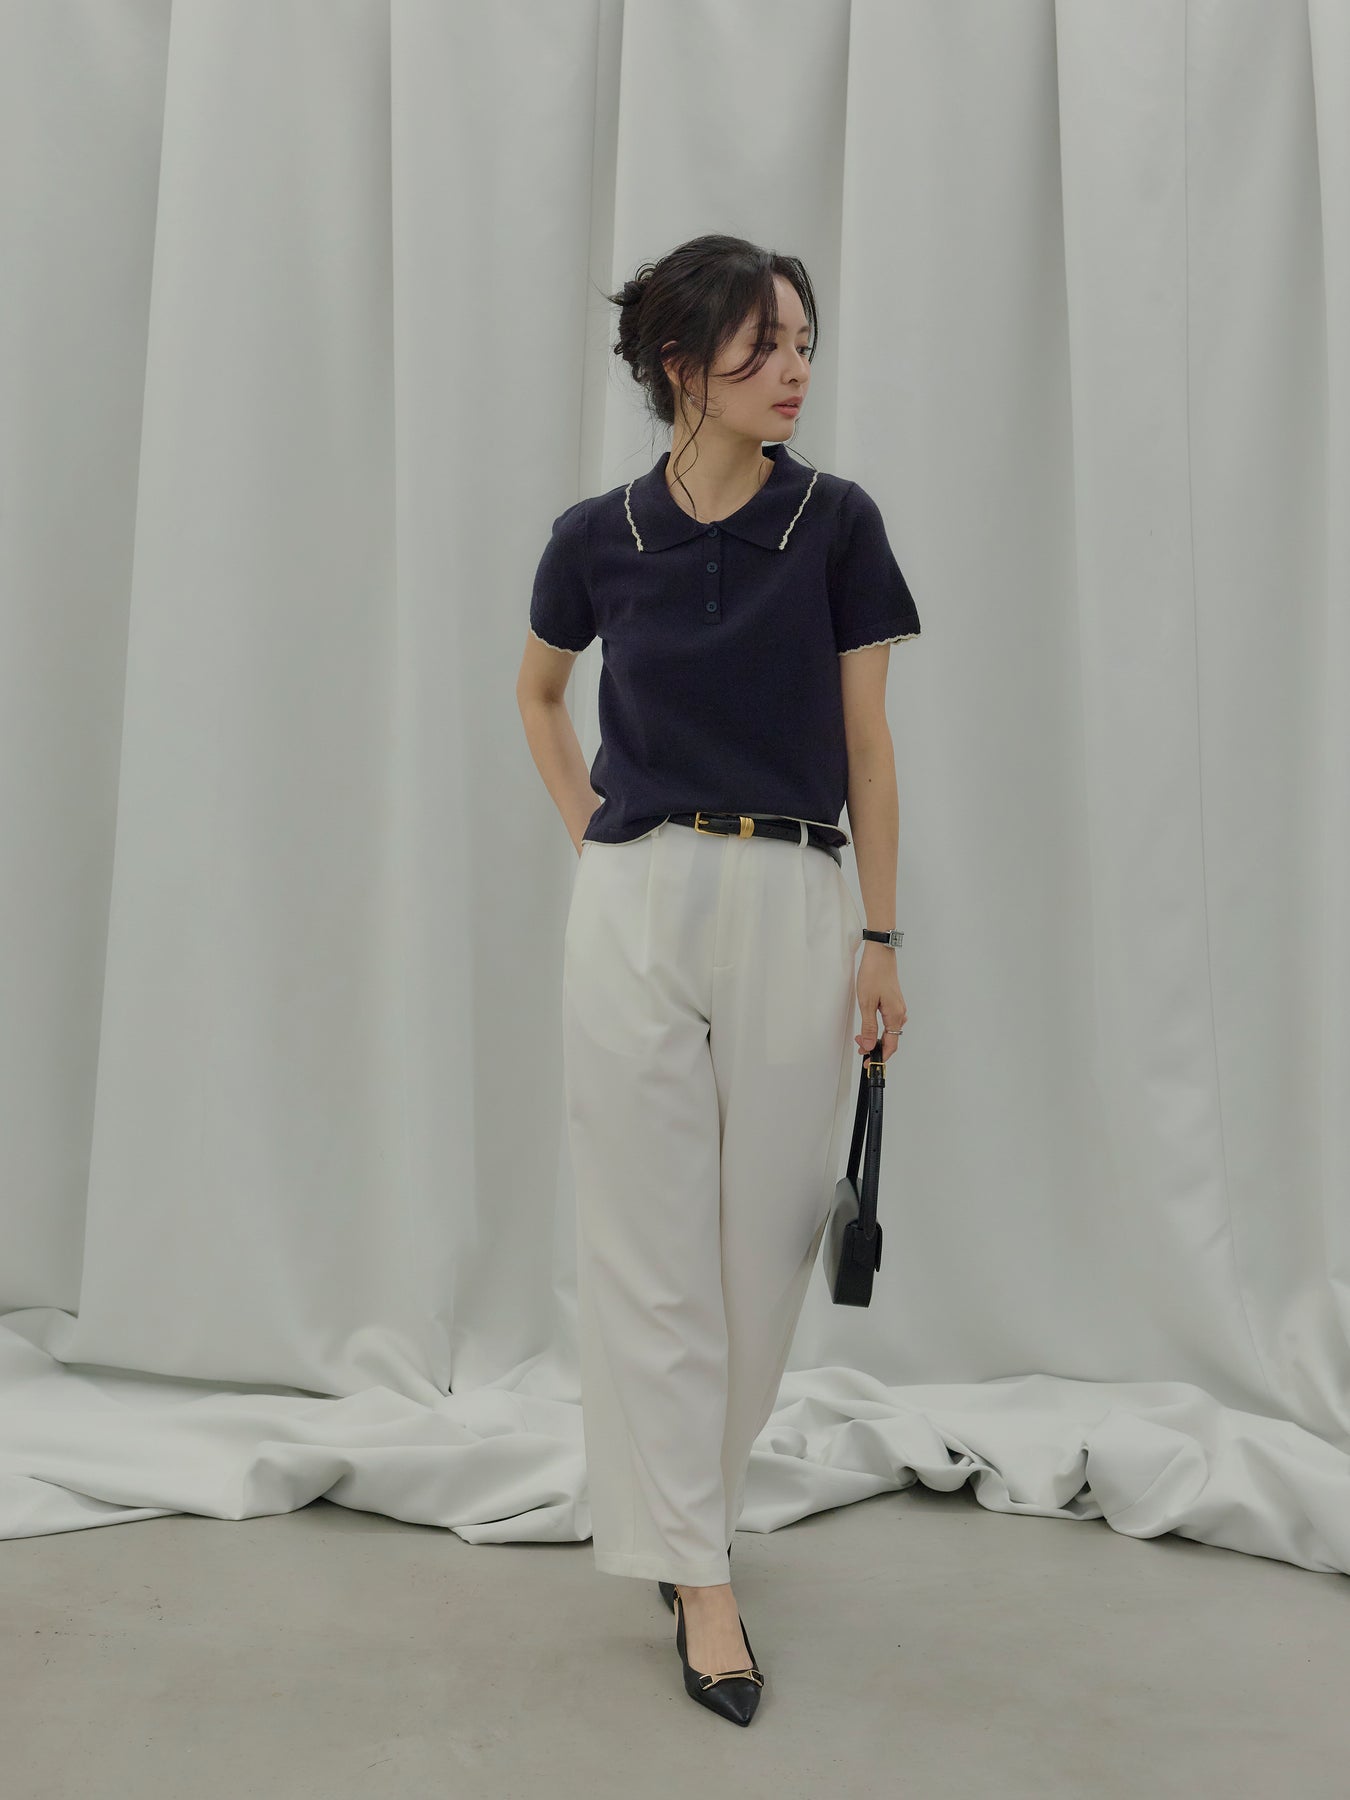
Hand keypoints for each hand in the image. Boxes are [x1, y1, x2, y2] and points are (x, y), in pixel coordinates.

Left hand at [854, 943, 906, 1059]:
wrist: (880, 954)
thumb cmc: (874, 974)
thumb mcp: (867, 1003)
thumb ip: (868, 1027)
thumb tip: (868, 1045)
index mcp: (895, 1016)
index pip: (891, 1045)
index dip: (880, 1057)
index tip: (868, 1064)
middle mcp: (900, 1013)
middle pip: (890, 1040)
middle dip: (875, 1048)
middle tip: (859, 1049)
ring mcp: (898, 1007)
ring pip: (889, 1031)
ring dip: (876, 1038)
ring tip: (860, 1038)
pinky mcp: (894, 1002)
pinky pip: (889, 1022)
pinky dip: (878, 1028)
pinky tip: (869, 1026)